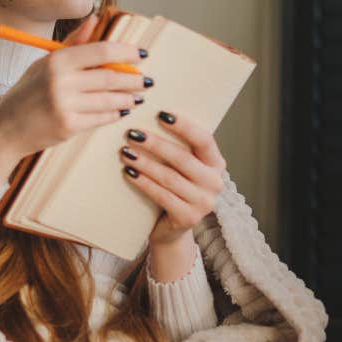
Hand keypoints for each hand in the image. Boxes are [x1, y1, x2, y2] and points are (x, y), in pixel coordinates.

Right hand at [0, 12, 150, 158]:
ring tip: (137, 96)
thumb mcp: (45, 63)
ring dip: (128, 98)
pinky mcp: (69, 126)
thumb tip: (95, 18)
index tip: (142, 54)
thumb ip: (73, 42)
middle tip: (146, 80)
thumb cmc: (27, 93)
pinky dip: (115, 114)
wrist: (6, 129)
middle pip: (110, 77)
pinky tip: (121, 110)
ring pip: (110, 100)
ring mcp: (65, 105)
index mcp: (57, 61)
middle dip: (133, 79)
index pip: (101, 51)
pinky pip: (102, 118)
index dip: (126, 52)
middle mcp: (61, 81)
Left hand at [119, 110, 226, 247]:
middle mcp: (215, 183)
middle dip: (155, 144)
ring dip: (145, 163)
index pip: (204, 139)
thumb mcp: (181, 167)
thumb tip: (147, 119)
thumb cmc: (174, 188)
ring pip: (170, 177)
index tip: (161, 114)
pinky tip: (129, 173)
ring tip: (125, 152)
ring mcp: (204, 203)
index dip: (184, 126)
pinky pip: (162, 196)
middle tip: (132, 134)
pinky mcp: (188, 218)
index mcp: (216, 163)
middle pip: (183, 158)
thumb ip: (176, 147)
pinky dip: (143, 183)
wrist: (171, 228)